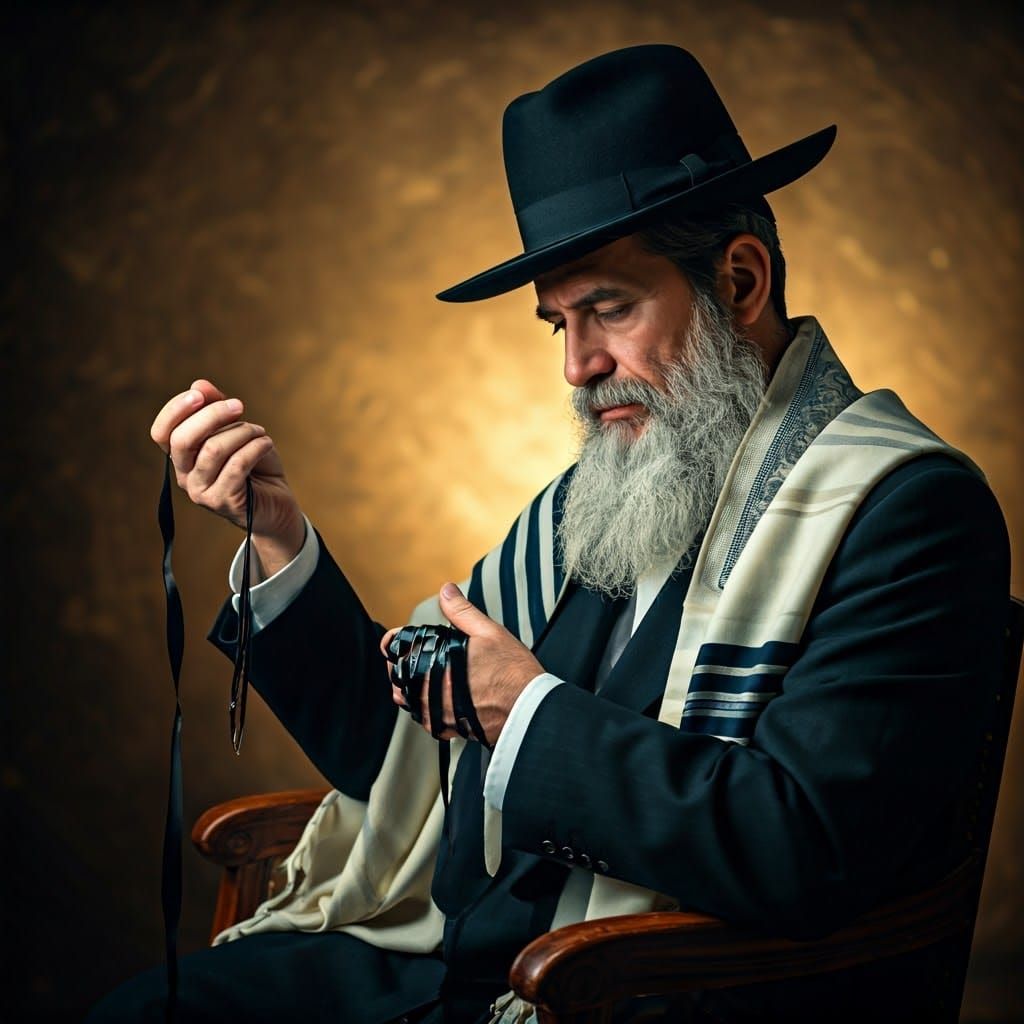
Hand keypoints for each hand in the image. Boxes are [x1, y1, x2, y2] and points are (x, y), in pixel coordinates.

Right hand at [150, 379, 305, 573]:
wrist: (277, 504)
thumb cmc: (255, 465)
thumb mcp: (237, 431)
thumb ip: (216, 409)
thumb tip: (199, 384)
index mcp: (183, 457)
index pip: (161, 432)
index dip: (175, 410)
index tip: (200, 394)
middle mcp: (185, 475)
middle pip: (182, 440)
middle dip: (212, 415)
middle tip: (239, 405)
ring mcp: (201, 492)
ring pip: (213, 450)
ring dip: (242, 432)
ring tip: (260, 432)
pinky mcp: (223, 502)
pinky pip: (236, 466)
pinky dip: (255, 448)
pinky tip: (266, 444)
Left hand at [382, 583, 543, 745]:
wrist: (530, 708)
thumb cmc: (513, 674)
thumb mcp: (489, 632)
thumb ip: (462, 611)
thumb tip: (446, 592)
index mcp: (438, 665)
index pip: (400, 652)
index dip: (394, 642)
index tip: (395, 641)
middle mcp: (433, 693)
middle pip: (399, 679)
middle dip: (401, 665)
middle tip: (410, 656)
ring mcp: (440, 713)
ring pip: (410, 701)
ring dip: (411, 688)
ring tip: (421, 676)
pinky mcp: (450, 728)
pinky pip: (427, 719)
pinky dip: (427, 708)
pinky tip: (438, 698)